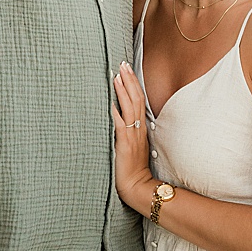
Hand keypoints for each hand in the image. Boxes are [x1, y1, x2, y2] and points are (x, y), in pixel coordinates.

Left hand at [112, 61, 155, 211]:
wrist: (138, 186)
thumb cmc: (133, 166)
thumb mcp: (133, 144)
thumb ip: (129, 129)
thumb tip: (118, 113)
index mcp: (140, 128)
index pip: (138, 100)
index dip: (133, 84)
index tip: (127, 69)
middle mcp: (138, 129)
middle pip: (135, 99)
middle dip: (129, 80)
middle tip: (123, 64)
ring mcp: (132, 135)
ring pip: (130, 108)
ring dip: (123, 91)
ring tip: (118, 75)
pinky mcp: (124, 144)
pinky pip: (120, 126)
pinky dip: (116, 113)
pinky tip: (110, 103)